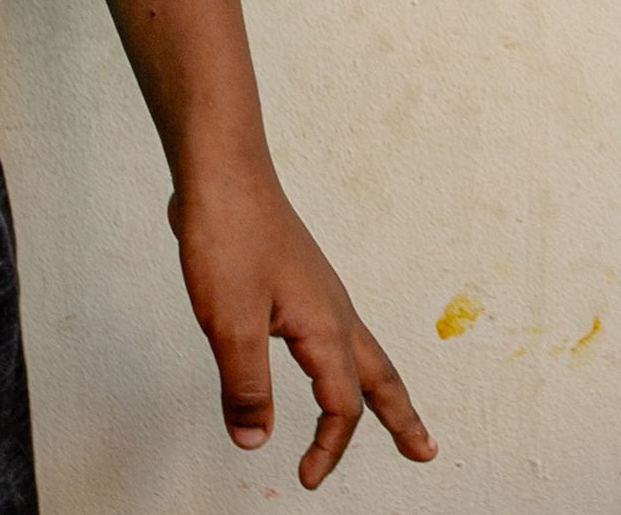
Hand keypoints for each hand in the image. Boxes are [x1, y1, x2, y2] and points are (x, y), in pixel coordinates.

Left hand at [169, 168, 437, 489]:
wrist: (220, 166)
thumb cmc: (229, 232)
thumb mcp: (229, 321)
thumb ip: (245, 386)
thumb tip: (254, 441)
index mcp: (325, 328)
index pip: (340, 408)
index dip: (326, 449)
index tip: (306, 477)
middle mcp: (332, 309)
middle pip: (380, 377)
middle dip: (402, 418)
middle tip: (424, 451)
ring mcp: (316, 287)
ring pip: (360, 349)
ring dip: (377, 387)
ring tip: (389, 410)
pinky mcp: (293, 272)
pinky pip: (331, 327)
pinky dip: (341, 356)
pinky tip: (319, 350)